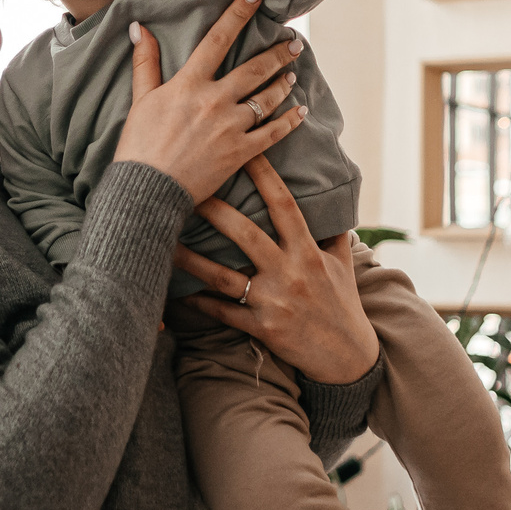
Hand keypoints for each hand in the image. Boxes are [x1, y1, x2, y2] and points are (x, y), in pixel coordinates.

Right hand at [112, 0, 304, 202]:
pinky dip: (290, 121)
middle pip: (254, 68)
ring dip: (283, 83)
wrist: (147, 190)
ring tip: (292, 74)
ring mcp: (231, 127)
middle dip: (278, 52)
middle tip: (294, 41)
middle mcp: (214, 101)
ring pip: (267, 98)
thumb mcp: (140, 99)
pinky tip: (301, 111)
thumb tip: (139, 27)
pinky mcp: (241, 153)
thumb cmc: (139, 146)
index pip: (217, 39)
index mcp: (189, 84)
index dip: (238, 13)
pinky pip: (273, 133)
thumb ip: (145, 62)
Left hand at [171, 157, 377, 383]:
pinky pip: (222, 312)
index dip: (264, 176)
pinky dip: (197, 303)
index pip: (284, 205)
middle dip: (215, 211)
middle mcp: (291, 273)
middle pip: (246, 235)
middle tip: (186, 189)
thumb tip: (328, 201)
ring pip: (223, 277)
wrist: (347, 358)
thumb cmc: (343, 305)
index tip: (244, 150)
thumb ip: (332, 232)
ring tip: (163, 243)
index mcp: (309, 252)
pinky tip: (173, 293)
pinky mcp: (262, 329)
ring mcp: (274, 302)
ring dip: (191, 260)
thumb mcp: (343, 264)